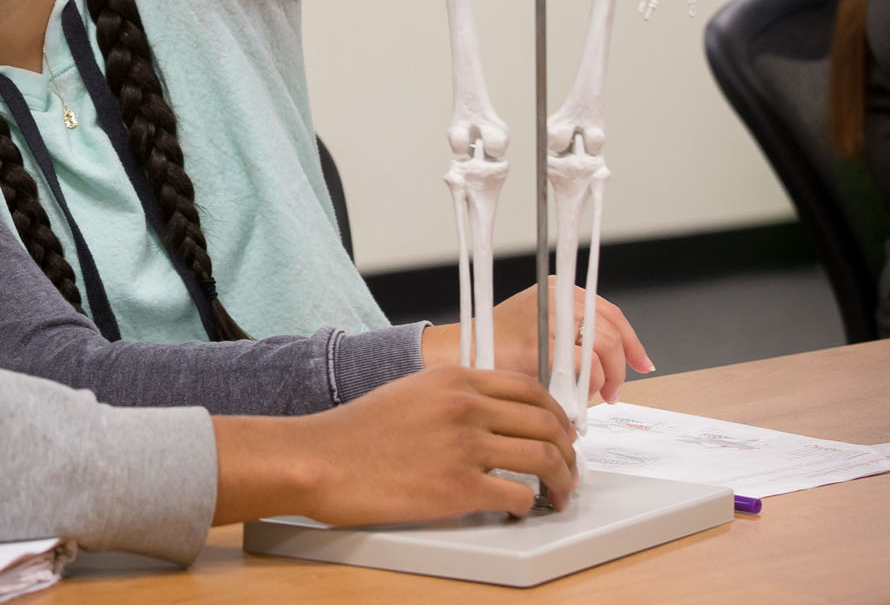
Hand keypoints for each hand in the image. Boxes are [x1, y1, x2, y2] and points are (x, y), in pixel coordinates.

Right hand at [213, 366, 576, 524]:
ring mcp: (465, 445)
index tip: (559, 434)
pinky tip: (518, 511)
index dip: (555, 415)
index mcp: (454, 378)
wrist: (320, 458)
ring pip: (546, 459)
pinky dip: (528, 507)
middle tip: (566, 470)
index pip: (531, 390)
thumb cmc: (356, 432)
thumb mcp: (410, 392)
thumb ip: (454, 397)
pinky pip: (520, 496)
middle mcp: (466, 405)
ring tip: (556, 495)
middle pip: (547, 423)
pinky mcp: (460, 486)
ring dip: (561, 481)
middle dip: (568, 450)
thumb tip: (493, 417)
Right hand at [424, 284, 652, 403]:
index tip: (641, 364)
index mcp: (557, 289)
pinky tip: (579, 395)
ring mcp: (549, 315)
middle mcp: (556, 295)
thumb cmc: (497, 348)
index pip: (610, 313)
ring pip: (603, 346)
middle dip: (621, 365)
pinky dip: (590, 385)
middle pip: (612, 329)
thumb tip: (611, 359)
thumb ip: (573, 333)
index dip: (631, 342)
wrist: (459, 354)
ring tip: (596, 396)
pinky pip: (586, 365)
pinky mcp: (542, 340)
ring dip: (607, 377)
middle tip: (615, 392)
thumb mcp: (540, 327)